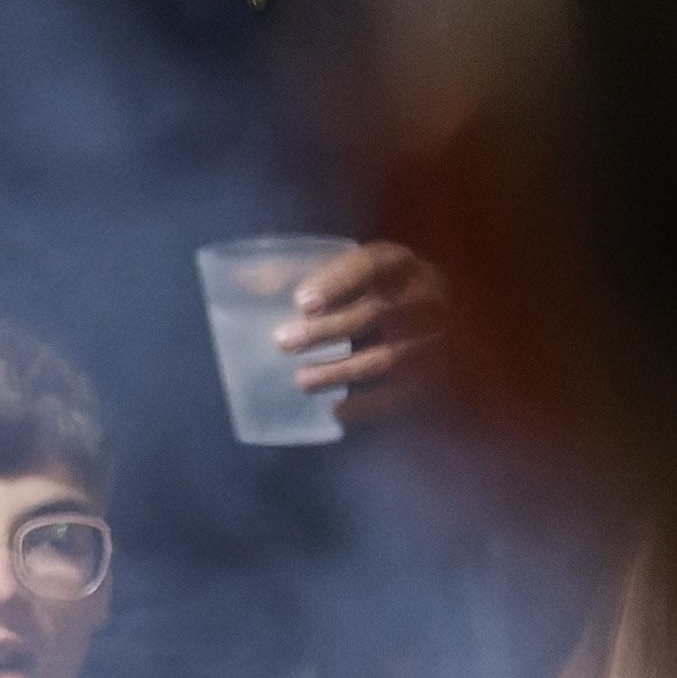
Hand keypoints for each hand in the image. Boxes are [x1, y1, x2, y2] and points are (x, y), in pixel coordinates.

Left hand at [278, 241, 450, 424]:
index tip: (301, 301)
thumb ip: (298, 275)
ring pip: (386, 356)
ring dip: (341, 372)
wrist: (434, 316)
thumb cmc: (374, 291)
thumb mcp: (347, 273)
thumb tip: (242, 280)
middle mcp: (423, 297)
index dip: (337, 284)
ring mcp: (432, 337)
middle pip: (374, 314)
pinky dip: (368, 405)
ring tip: (302, 381)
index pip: (370, 267)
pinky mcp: (432, 373)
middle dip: (327, 331)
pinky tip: (337, 412)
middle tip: (283, 342)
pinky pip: (402, 393)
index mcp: (397, 264)